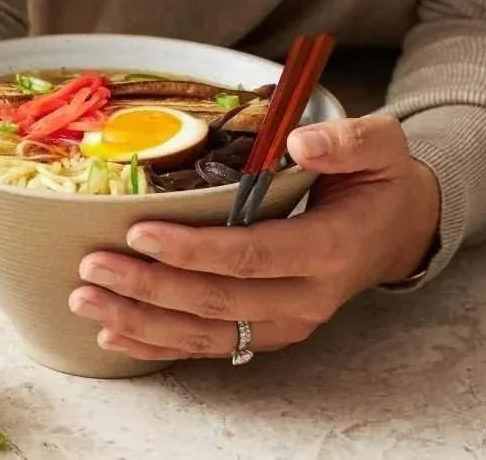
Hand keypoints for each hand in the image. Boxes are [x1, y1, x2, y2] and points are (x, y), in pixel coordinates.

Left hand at [70, 113, 440, 361]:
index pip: (253, 255)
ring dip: (142, 322)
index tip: (141, 232)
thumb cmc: (380, 178)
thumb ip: (346, 140)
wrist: (399, 227)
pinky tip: (116, 336)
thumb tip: (299, 140)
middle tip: (92, 267)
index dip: (195, 249)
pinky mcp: (271, 329)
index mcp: (330, 247)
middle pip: (218, 300)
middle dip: (149, 287)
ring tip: (86, 303)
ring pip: (207, 332)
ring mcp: (289, 320)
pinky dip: (160, 343)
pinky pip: (212, 345)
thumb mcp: (381, 145)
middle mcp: (308, 296)